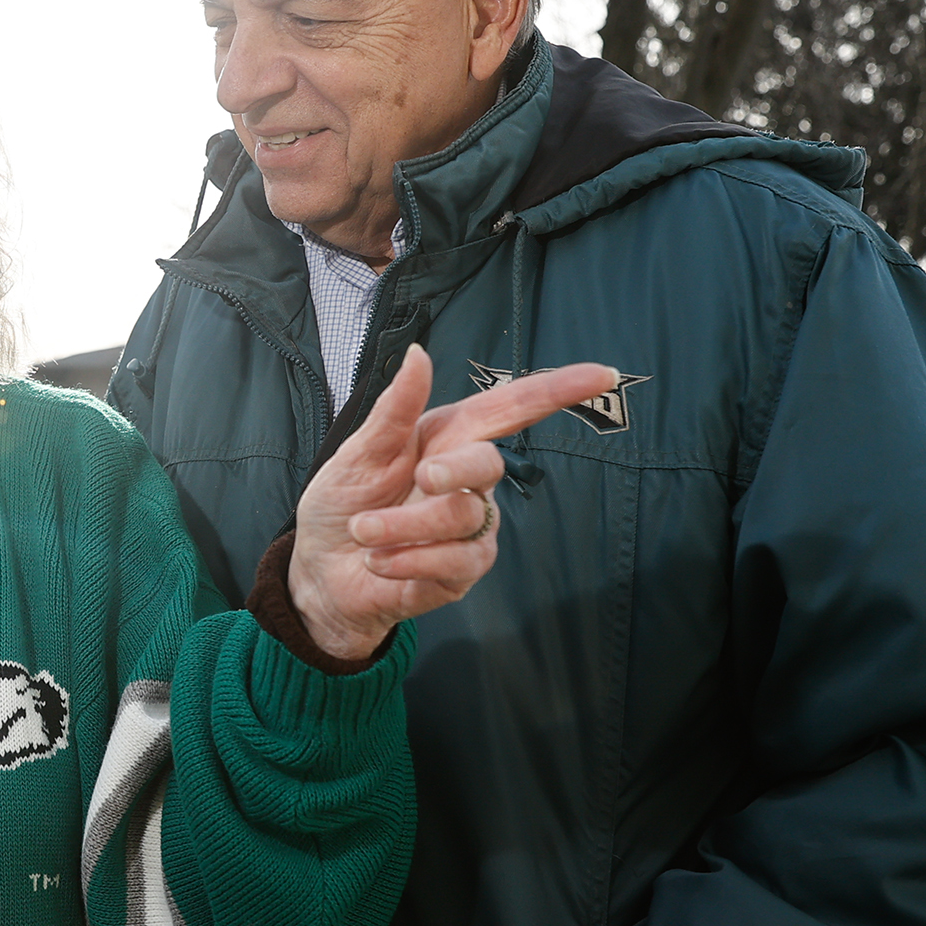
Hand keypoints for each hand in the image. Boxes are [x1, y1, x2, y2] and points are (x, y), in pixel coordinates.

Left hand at [289, 347, 618, 660]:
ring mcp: (471, 528)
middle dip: (454, 471)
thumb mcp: (358, 451)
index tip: (603, 375)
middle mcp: (467, 481)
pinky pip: (452, 562)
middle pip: (490, 464)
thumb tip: (418, 353)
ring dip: (403, 526)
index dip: (558, 390)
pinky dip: (407, 559)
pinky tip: (378, 561)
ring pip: (463, 518)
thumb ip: (394, 408)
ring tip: (364, 533)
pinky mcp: (462, 572)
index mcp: (447, 438)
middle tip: (419, 478)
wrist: (322, 570)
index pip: (512, 408)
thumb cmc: (343, 502)